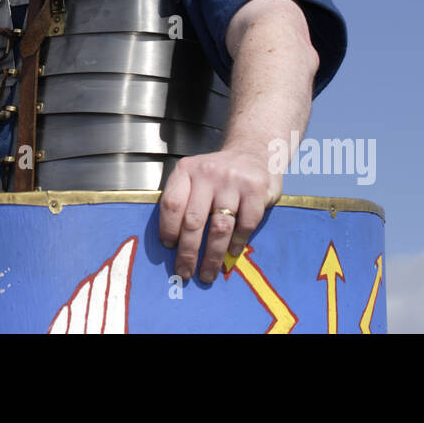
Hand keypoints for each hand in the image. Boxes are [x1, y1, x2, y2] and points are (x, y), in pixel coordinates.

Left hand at [158, 145, 282, 284]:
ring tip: (207, 273)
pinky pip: (244, 225)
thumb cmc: (219, 172)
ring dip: (212, 257)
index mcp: (187, 170)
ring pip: (219, 228)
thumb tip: (175, 244)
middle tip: (184, 272)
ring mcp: (233, 181)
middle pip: (193, 221)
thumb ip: (185, 200)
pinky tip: (231, 255)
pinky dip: (237, 245)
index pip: (171, 203)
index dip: (168, 228)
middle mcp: (208, 173)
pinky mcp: (255, 190)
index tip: (168, 247)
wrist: (254, 150)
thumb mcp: (195, 175)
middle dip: (188, 253)